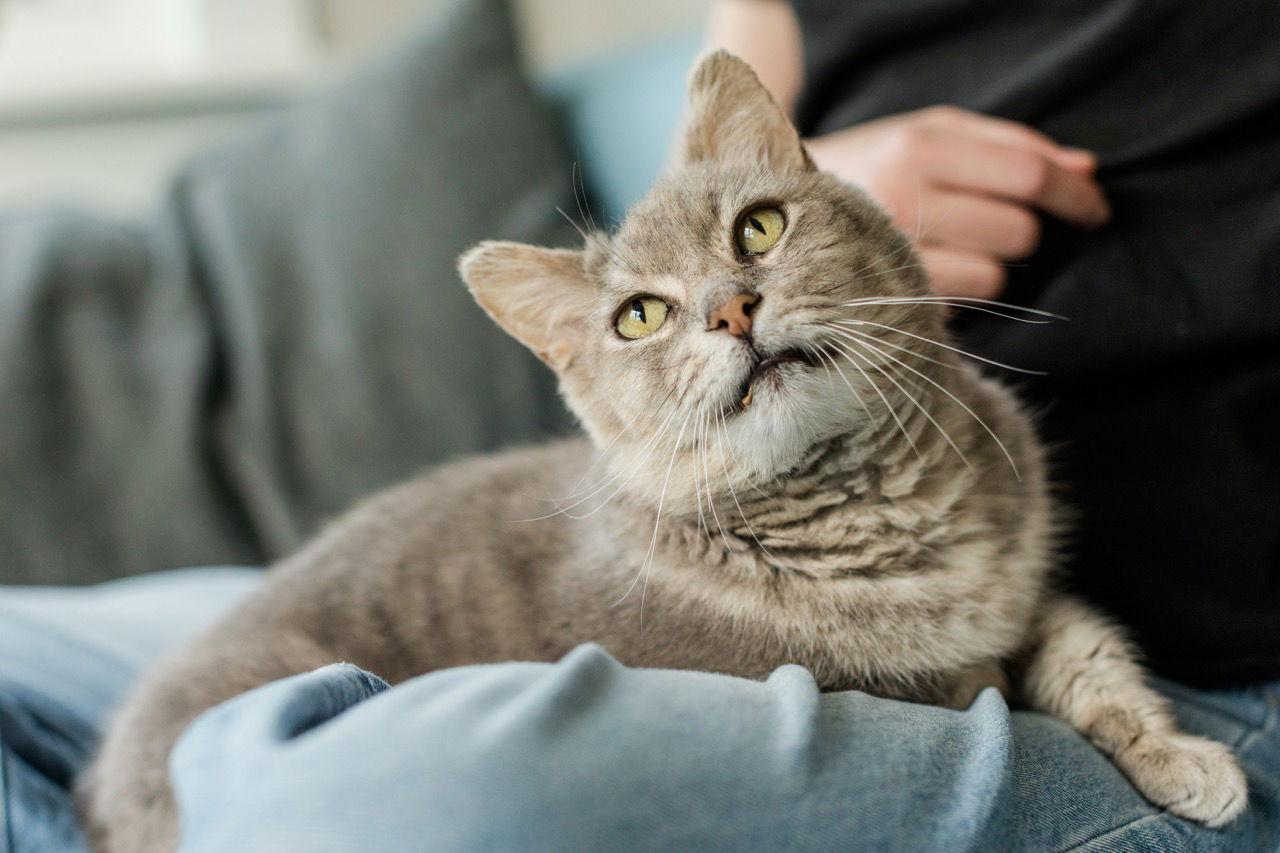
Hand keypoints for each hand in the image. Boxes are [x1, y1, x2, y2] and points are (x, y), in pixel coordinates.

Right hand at [805, 106, 1109, 297]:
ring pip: (995, 274)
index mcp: (918, 146)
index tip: (1094, 208)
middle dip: (1019, 229)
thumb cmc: (870, 166)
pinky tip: (928, 272)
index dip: (1074, 195)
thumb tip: (1088, 169)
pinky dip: (958, 291)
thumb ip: (1011, 145)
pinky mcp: (883, 299)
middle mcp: (902, 198)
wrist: (773, 211)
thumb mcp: (931, 132)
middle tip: (985, 223)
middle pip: (1019, 230)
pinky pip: (959, 304)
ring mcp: (888, 255)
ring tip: (946, 246)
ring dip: (988, 264)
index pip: (1028, 176)